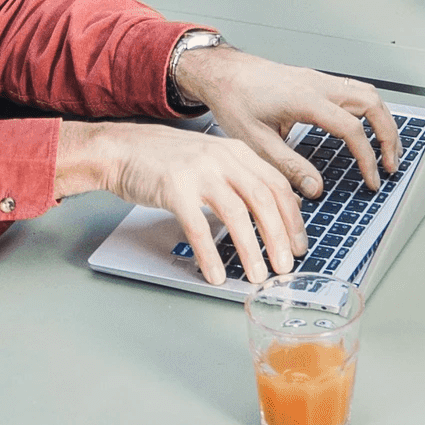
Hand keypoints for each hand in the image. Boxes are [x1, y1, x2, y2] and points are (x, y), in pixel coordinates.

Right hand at [49, 118, 309, 288]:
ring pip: (236, 214)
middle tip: (286, 266)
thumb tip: (270, 214)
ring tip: (258, 275)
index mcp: (236, 151)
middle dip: (279, 236)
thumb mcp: (212, 159)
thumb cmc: (168, 160)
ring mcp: (198, 172)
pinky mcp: (174, 189)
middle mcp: (222, 158)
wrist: (123, 149)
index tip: (300, 244)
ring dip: (251, 248)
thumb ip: (239, 178)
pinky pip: (198, 227)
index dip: (292, 217)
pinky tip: (216, 274)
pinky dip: (211, 254)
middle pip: (262, 199)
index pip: (276, 184)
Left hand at [171, 44, 402, 201]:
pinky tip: (365, 129)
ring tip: (386, 149)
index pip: (351, 127)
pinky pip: (354, 91)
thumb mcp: (255, 141)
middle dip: (389, 134)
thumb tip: (315, 188)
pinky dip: (368, 111)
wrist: (223, 73)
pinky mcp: (315, 81)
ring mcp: (319, 80)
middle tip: (391, 164)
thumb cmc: (234, 100)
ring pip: (367, 93)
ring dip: (382, 120)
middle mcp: (317, 85)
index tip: (371, 179)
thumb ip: (287, 167)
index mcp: (305, 99)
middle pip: (371, 102)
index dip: (366, 156)